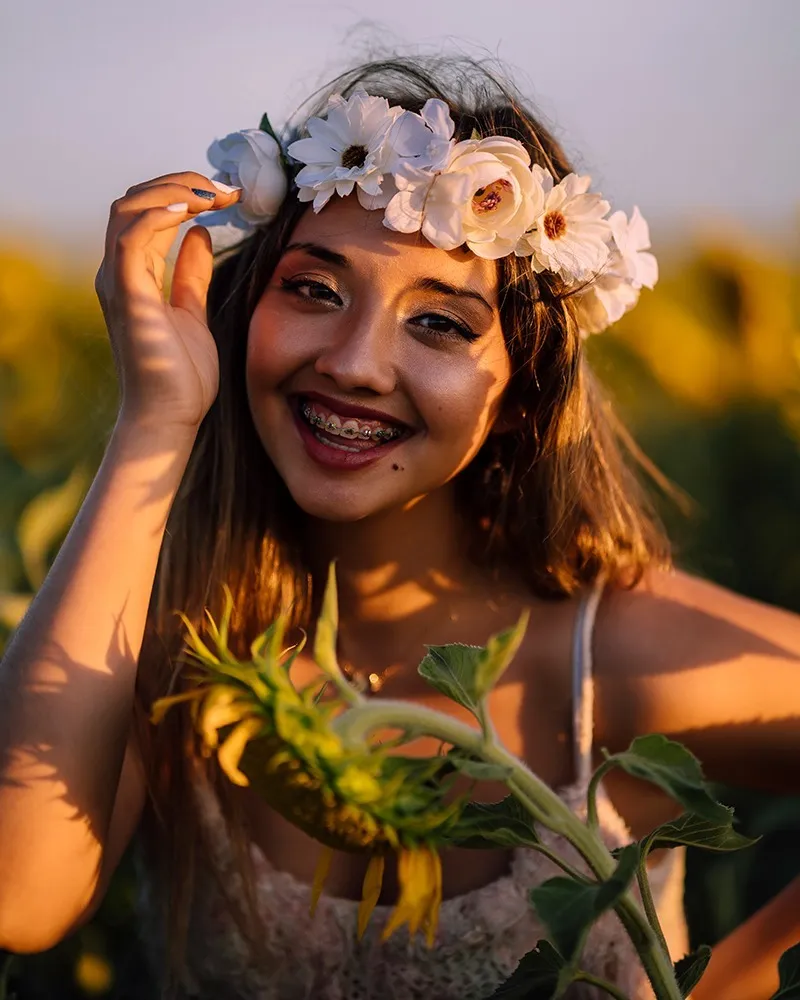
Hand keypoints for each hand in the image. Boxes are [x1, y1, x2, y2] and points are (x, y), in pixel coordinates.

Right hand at [95, 172, 240, 432]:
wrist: (171, 416)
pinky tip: (192, 211)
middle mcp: (119, 273)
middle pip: (134, 201)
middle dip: (179, 183)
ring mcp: (119, 283)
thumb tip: (200, 235)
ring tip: (212, 194)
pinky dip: (158, 215)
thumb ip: (191, 274)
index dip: (183, 193)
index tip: (226, 195)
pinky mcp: (128, 297)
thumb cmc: (180, 375)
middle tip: (223, 188)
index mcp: (134, 275)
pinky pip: (131, 239)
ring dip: (171, 191)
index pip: (147, 213)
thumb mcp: (193, 311)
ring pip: (128, 210)